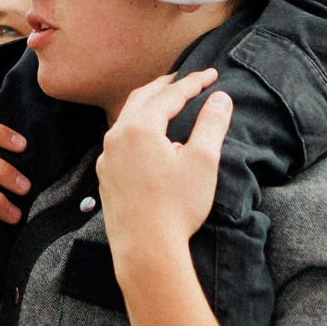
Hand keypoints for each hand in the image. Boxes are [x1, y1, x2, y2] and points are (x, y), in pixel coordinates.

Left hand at [98, 68, 230, 264]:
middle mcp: (117, 137)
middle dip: (166, 86)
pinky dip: (136, 128)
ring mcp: (107, 157)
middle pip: (142, 98)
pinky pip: (120, 141)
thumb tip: (220, 98)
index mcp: (140, 128)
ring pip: (127, 118)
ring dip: (148, 105)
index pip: (170, 95)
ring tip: (166, 101)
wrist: (146, 251)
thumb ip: (211, 124)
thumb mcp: (203, 162)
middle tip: (187, 79)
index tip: (212, 74)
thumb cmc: (177, 207)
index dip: (193, 82)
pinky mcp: (106, 176)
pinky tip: (147, 138)